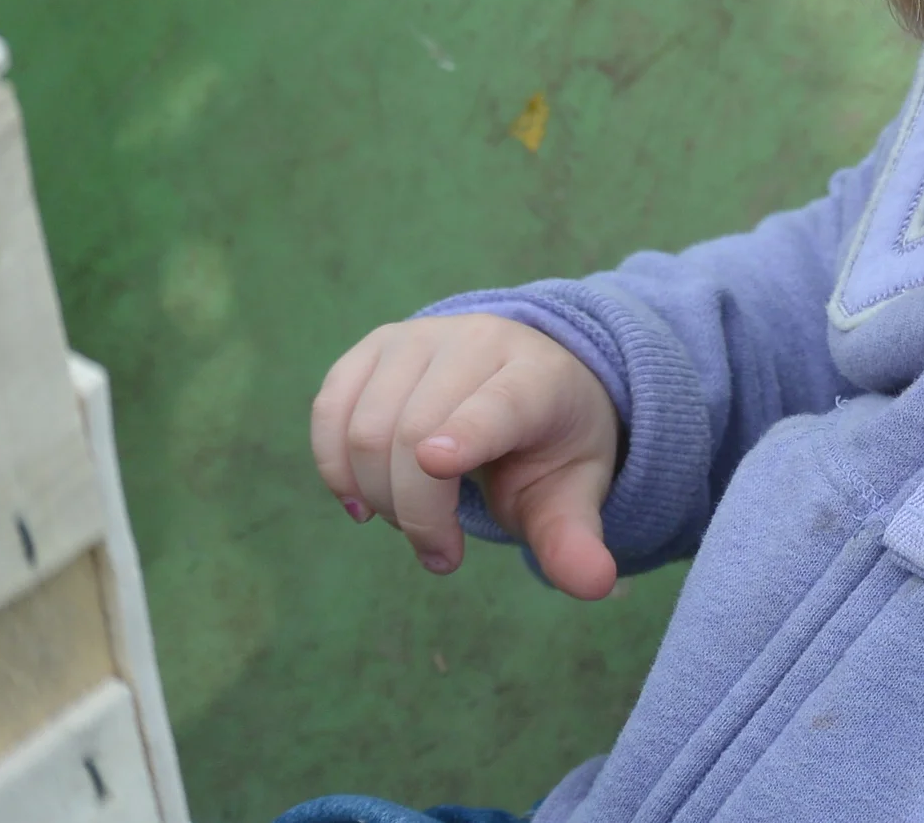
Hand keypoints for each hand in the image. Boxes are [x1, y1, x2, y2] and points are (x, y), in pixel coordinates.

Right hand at [310, 313, 621, 599]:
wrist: (528, 381)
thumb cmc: (548, 446)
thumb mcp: (572, 492)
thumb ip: (574, 539)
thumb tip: (595, 586)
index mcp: (540, 379)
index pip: (500, 405)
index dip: (468, 433)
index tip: (438, 463)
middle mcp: (479, 342)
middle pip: (414, 435)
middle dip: (417, 515)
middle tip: (441, 553)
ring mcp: (420, 337)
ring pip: (365, 428)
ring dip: (377, 498)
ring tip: (415, 520)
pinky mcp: (374, 347)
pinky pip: (328, 410)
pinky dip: (335, 469)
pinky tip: (363, 500)